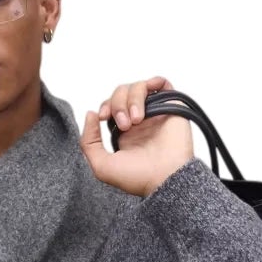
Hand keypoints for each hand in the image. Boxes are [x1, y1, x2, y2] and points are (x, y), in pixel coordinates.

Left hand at [79, 76, 193, 196]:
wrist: (165, 178)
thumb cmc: (137, 177)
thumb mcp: (101, 166)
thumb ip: (88, 141)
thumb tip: (91, 113)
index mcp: (124, 132)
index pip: (111, 106)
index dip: (105, 106)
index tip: (103, 117)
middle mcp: (140, 120)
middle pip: (121, 93)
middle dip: (117, 104)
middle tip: (124, 125)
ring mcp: (156, 112)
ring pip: (138, 87)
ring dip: (132, 99)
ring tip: (136, 120)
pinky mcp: (172, 106)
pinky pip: (162, 83)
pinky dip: (152, 83)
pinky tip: (148, 99)